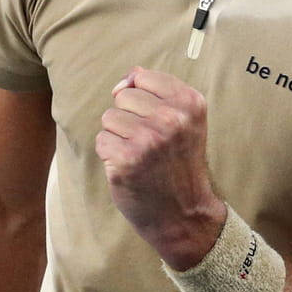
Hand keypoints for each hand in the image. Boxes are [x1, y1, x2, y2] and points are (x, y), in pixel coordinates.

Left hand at [96, 67, 227, 268]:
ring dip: (118, 136)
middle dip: (129, 117)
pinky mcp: (127, 159)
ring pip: (109, 117)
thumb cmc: (179, 163)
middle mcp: (171, 119)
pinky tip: (129, 167)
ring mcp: (148, 139)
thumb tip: (125, 79)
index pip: (142, 77)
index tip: (155, 119)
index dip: (141, 97)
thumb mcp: (185, 121)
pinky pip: (102, 140)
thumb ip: (159, 91)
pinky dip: (110, 155)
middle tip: (148, 142)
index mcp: (190, 103)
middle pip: (123, 96)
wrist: (184, 214)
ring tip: (140, 155)